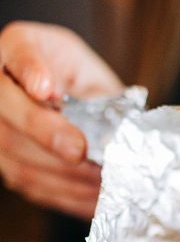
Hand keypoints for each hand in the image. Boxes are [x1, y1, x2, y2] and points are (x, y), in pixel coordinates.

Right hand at [0, 21, 122, 218]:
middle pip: (7, 107)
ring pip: (13, 148)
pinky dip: (62, 190)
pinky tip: (91, 194)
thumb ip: (92, 93)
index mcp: (20, 46)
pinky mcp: (3, 159)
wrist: (73, 104)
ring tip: (99, 177)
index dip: (32, 72)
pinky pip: (26, 178)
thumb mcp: (92, 75)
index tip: (48, 91)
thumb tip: (108, 134)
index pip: (20, 54)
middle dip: (45, 132)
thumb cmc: (81, 83)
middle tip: (79, 149)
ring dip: (60, 169)